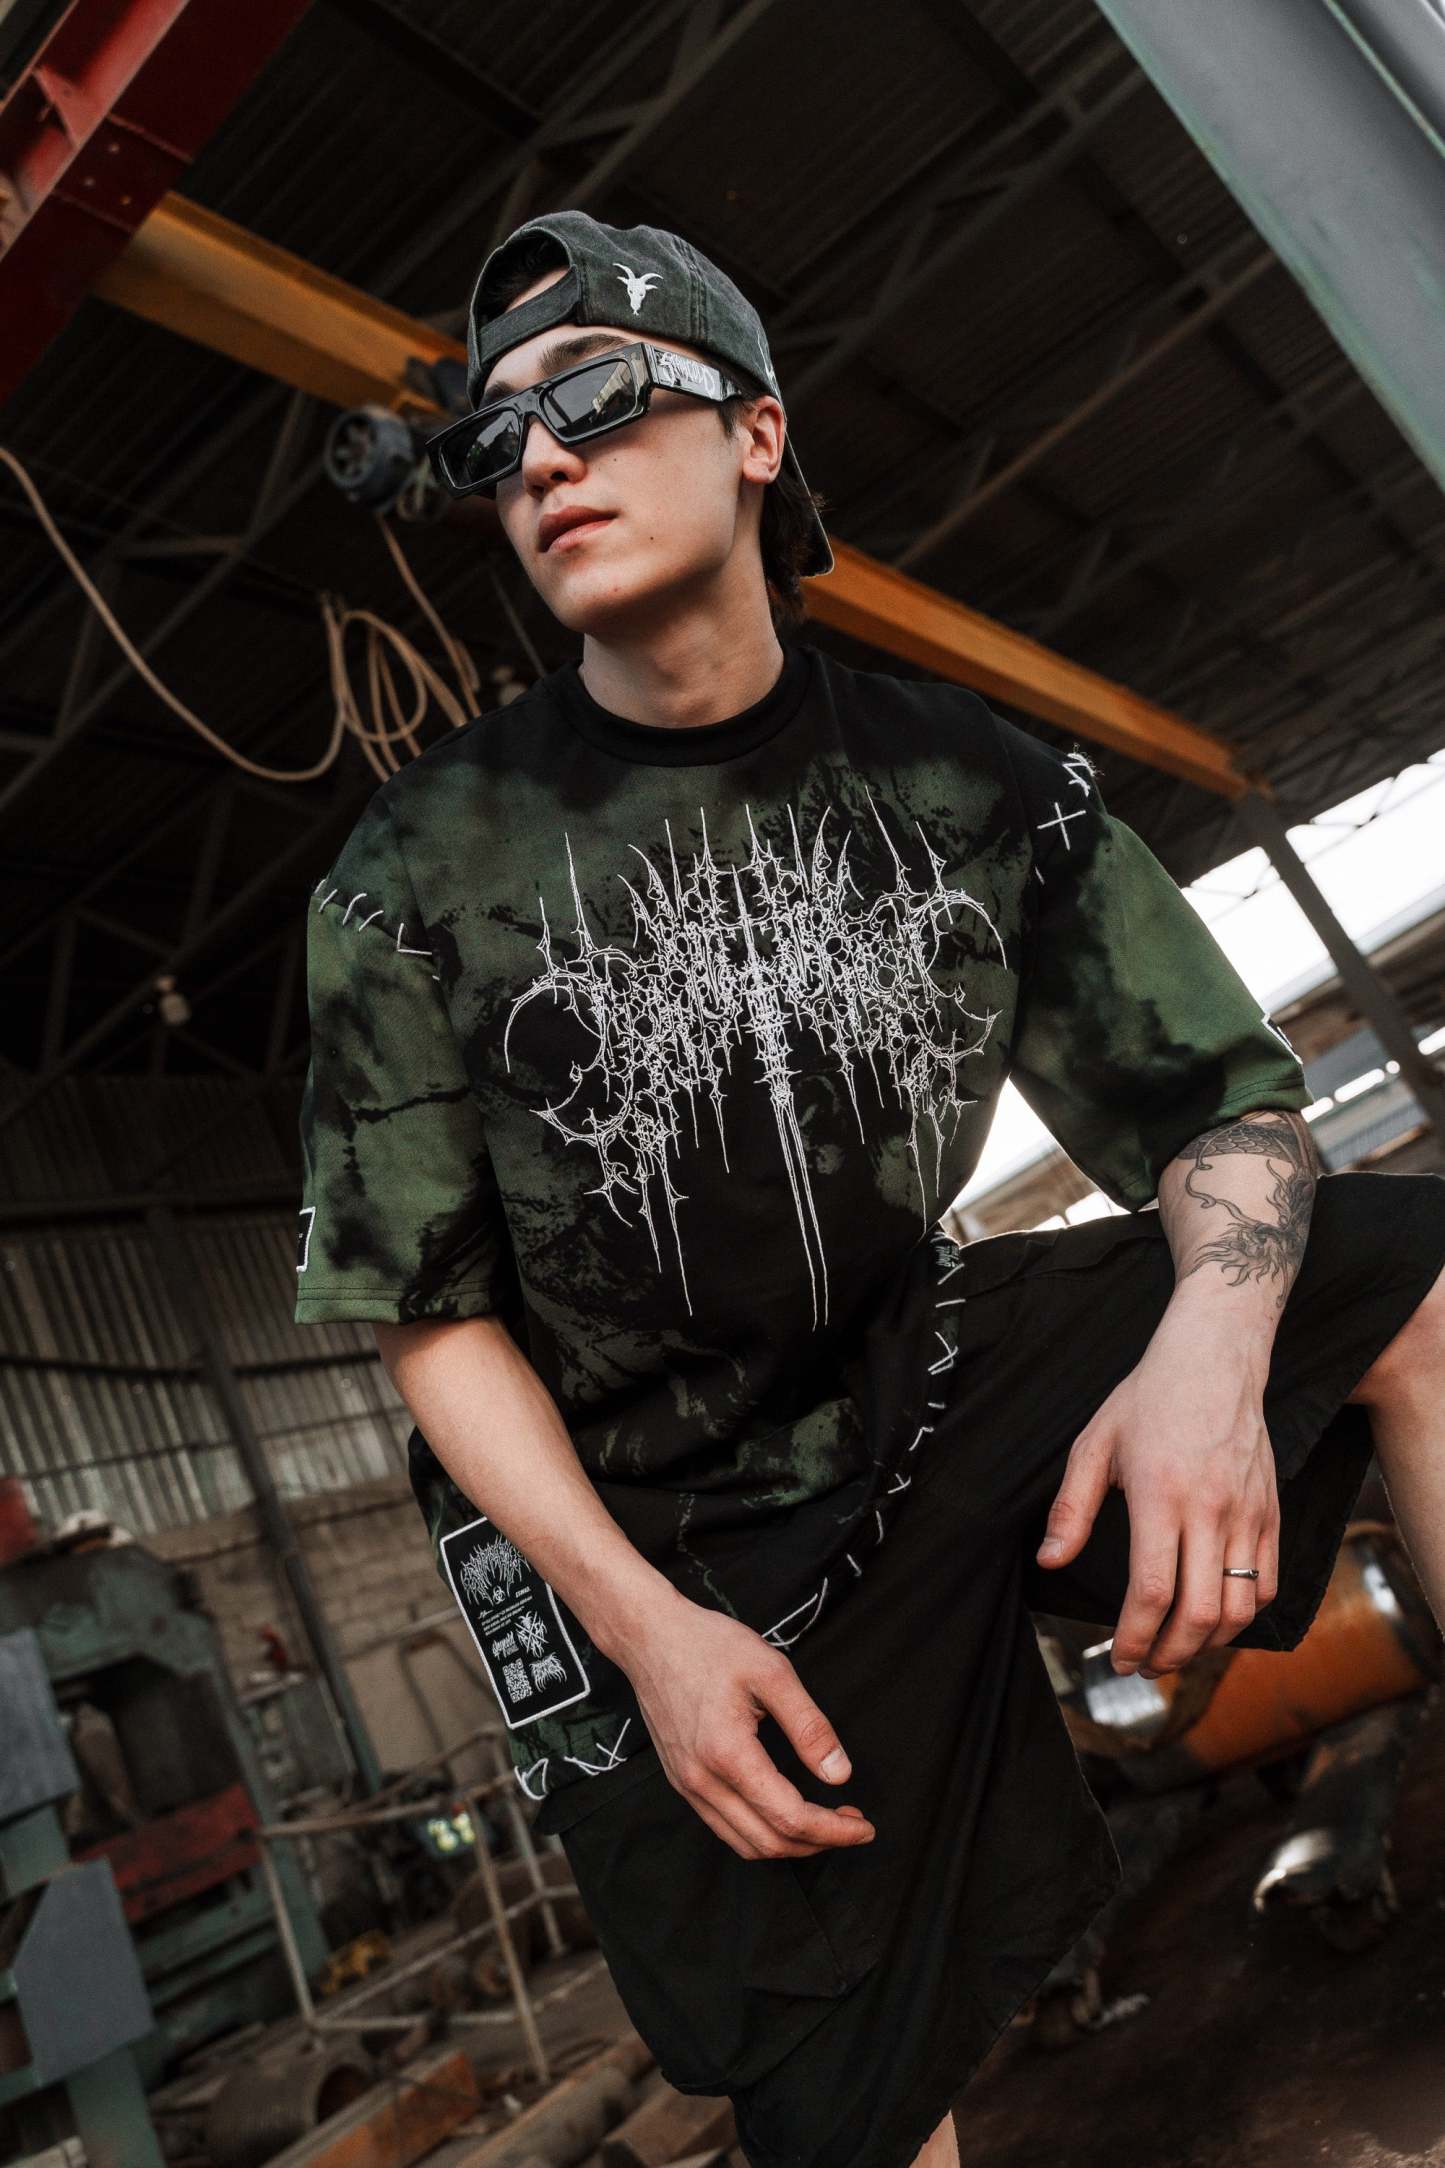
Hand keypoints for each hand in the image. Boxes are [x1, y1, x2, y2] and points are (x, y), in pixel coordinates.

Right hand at [616, 1596, 876, 1860]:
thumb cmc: (709, 1645)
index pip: (789, 1817)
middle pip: (768, 1842)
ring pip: (745, 1844)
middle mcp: (702, 1781)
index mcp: (727, 1754)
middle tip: (853, 1824)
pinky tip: (784, 1811)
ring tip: (825, 1822)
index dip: (834, 1830)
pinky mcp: (681, 1781)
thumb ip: (809, 1726)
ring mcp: (687, 1785)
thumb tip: (839, 1774)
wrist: (650, 1636)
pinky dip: (761, 1833)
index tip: (865, 1828)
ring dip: (790, 1844)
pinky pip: (725, 1827)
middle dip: (818, 1843)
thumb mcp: (771, 1672)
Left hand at [1033, 1305, 1280, 1676]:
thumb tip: (1050, 1561)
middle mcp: (1210, 1510)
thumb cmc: (1147, 1400)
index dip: (1135, 1638)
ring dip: (1208, 1645)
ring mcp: (1248, 1514)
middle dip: (1169, 1654)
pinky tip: (1216, 1621)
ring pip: (1241, 1608)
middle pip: (1201, 1613)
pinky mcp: (1271, 1513)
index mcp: (1161, 1496)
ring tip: (1176, 1649)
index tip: (1118, 1659)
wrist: (1213, 1360)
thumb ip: (1071, 1509)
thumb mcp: (1094, 1445)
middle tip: (1144, 1666)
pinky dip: (1245, 1616)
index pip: (1153, 1591)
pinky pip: (1267, 1583)